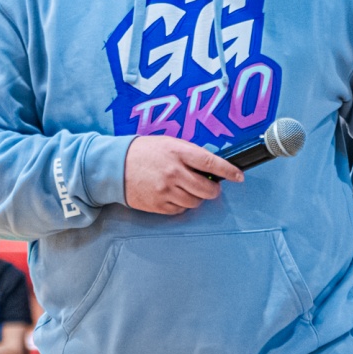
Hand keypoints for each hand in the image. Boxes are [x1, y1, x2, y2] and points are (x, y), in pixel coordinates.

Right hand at [123, 136, 241, 215]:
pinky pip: (181, 210)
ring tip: (186, 188)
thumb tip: (212, 166)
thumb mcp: (168, 143)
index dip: (228, 171)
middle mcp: (173, 172)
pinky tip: (173, 194)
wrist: (113, 166)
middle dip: (213, 189)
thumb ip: (190, 154)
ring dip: (197, 197)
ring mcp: (166, 190)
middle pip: (207, 189)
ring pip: (196, 202)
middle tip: (211, 186)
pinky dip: (182, 204)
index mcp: (178, 152)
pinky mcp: (158, 205)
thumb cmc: (143, 152)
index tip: (238, 176)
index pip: (210, 163)